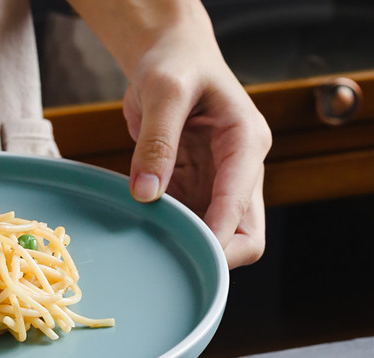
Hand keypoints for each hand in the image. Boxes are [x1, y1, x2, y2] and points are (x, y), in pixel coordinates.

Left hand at [122, 27, 270, 267]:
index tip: (193, 255)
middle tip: (174, 264)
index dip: (219, 235)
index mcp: (246, 142)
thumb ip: (156, 141)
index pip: (241, 204)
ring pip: (221, 237)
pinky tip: (148, 237)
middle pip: (247, 235)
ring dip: (193, 248)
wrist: (171, 57)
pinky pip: (192, 225)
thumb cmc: (174, 64)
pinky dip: (175, 236)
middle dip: (218, 254)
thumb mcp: (164, 90)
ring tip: (155, 252)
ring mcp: (220, 184)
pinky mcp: (197, 190)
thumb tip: (147, 192)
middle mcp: (241, 169)